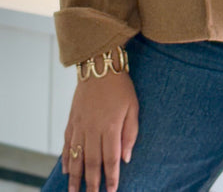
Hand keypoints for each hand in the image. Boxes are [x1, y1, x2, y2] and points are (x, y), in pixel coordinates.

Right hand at [62, 72, 138, 191]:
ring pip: (77, 156)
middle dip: (92, 183)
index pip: (111, 159)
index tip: (112, 191)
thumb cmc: (120, 86)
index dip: (112, 177)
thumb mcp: (133, 107)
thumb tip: (126, 158)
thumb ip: (130, 134)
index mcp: (111, 127)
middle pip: (92, 162)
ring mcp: (80, 125)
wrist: (99, 65)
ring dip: (76, 176)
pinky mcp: (72, 119)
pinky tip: (67, 170)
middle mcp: (93, 128)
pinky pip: (67, 143)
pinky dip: (66, 158)